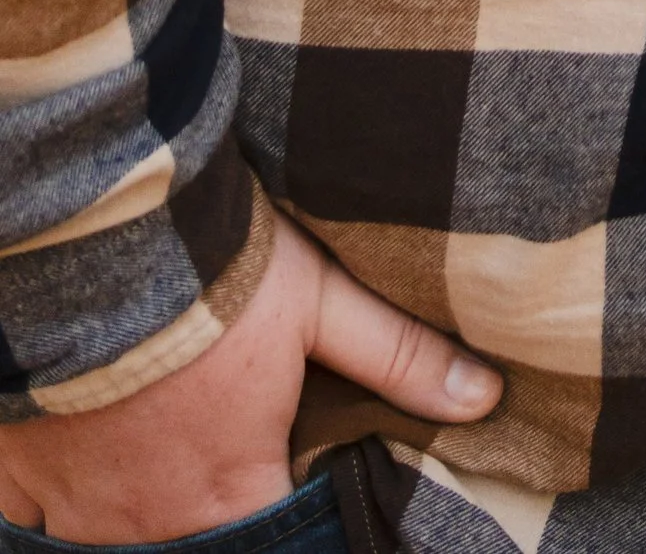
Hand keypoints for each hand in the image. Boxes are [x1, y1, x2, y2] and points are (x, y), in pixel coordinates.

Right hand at [0, 213, 500, 543]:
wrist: (94, 238)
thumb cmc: (215, 274)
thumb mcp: (322, 304)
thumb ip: (398, 357)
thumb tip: (483, 398)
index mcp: (228, 487)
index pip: (267, 540)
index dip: (278, 519)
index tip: (277, 483)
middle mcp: (151, 517)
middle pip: (187, 541)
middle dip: (207, 516)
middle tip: (214, 464)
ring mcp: (77, 504)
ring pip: (110, 539)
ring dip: (137, 509)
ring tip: (158, 457)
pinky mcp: (20, 474)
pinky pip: (34, 521)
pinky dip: (55, 506)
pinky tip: (79, 461)